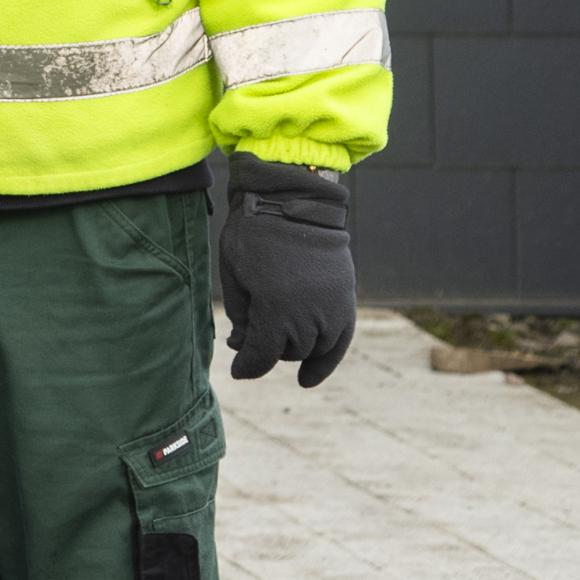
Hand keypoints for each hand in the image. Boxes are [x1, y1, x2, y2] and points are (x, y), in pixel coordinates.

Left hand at [219, 157, 356, 387]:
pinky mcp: (346, 301)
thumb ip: (240, 314)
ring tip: (275, 343)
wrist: (293, 201)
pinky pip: (339, 343)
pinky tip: (309, 378)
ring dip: (292, 351)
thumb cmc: (253, 233)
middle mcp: (308, 317)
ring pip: (311, 350)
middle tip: (249, 339)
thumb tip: (242, 345)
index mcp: (275, 309)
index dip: (247, 367)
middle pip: (286, 353)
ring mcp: (331, 310)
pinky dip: (325, 361)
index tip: (237, 371)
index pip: (261, 355)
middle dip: (267, 350)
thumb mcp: (233, 272)